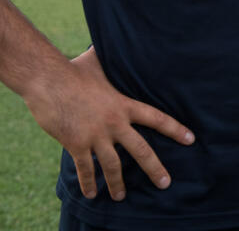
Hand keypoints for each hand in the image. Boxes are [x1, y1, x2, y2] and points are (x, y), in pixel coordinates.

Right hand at [22, 47, 194, 201]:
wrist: (47, 80)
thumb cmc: (73, 69)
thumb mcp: (99, 63)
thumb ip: (112, 61)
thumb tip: (118, 41)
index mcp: (124, 105)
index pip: (157, 118)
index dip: (175, 129)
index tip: (191, 140)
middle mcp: (114, 123)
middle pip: (141, 150)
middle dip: (154, 168)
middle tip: (165, 183)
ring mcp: (96, 135)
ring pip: (113, 166)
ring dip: (117, 184)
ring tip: (121, 197)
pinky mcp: (76, 144)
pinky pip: (86, 168)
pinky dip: (89, 182)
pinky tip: (91, 194)